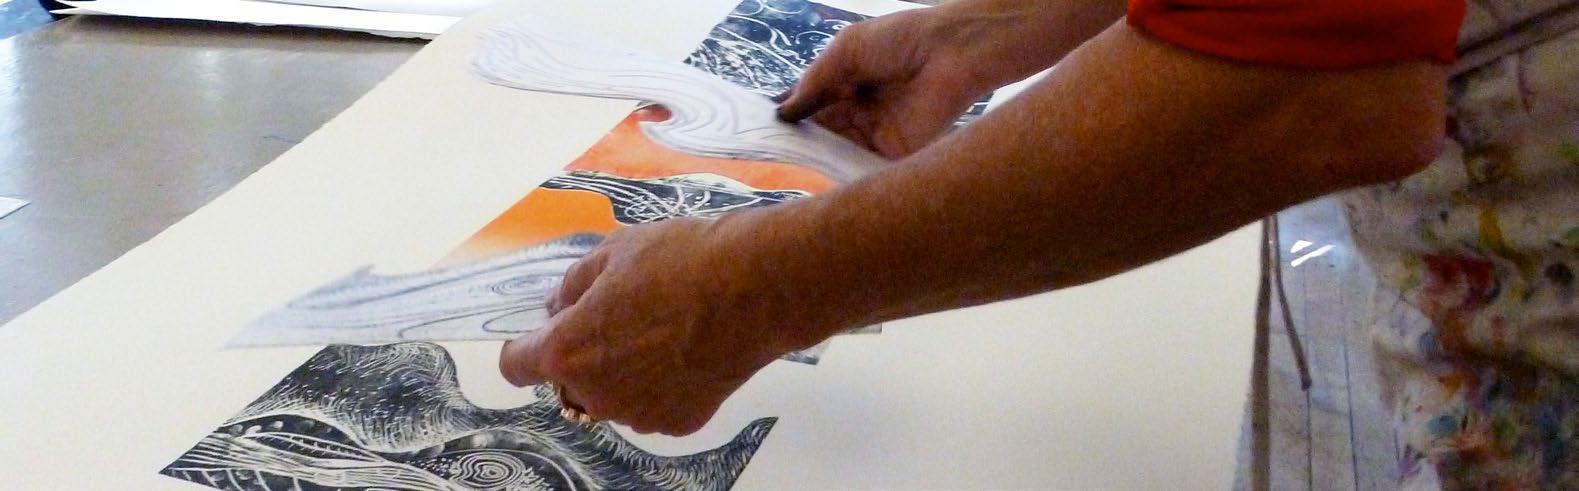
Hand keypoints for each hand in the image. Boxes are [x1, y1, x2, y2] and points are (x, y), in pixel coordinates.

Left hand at [498, 218, 795, 435]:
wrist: (754, 288)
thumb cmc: (682, 261)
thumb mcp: (614, 252)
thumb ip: (575, 285)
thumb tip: (560, 306)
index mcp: (568, 350)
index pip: (518, 365)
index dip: (525, 349)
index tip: (540, 338)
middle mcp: (597, 393)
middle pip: (570, 383)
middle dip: (584, 356)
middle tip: (619, 318)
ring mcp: (639, 413)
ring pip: (615, 396)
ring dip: (625, 372)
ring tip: (663, 330)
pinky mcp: (679, 422)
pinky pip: (655, 404)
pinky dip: (664, 385)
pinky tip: (689, 351)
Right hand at [776, 8, 990, 158]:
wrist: (952, 52)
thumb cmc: (900, 39)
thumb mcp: (846, 51)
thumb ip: (815, 82)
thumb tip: (783, 111)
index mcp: (847, 82)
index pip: (810, 105)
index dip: (787, 116)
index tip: (759, 128)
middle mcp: (858, 110)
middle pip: (819, 132)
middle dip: (794, 140)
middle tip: (764, 151)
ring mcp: (873, 133)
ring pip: (834, 151)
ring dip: (810, 157)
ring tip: (779, 164)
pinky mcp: (891, 152)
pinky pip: (859, 165)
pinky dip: (836, 170)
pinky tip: (812, 173)